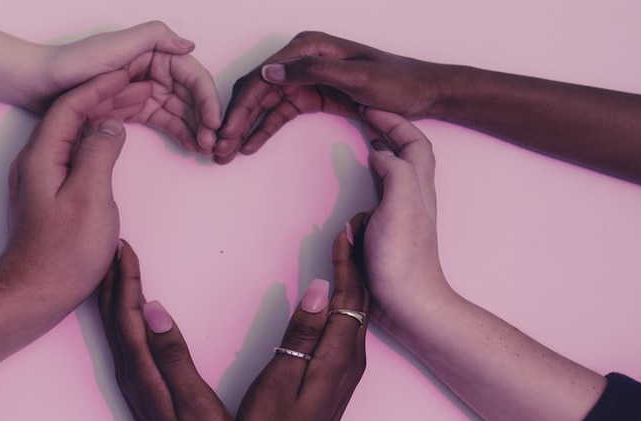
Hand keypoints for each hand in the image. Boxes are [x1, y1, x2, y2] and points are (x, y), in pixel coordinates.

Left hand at [0, 70, 134, 320]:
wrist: (35, 293)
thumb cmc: (64, 253)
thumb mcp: (90, 198)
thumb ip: (100, 154)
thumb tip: (112, 126)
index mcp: (42, 156)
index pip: (71, 104)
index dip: (100, 86)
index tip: (127, 73)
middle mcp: (36, 160)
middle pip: (71, 114)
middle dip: (105, 96)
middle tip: (139, 86)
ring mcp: (41, 177)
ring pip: (74, 132)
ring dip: (103, 116)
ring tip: (134, 106)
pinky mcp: (50, 193)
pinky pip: (75, 152)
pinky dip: (97, 139)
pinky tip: (114, 141)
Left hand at [28, 21, 220, 153]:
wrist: (34, 85)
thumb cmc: (69, 66)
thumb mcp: (113, 47)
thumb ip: (152, 38)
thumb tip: (189, 46)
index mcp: (149, 52)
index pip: (189, 75)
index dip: (206, 98)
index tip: (214, 123)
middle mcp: (147, 69)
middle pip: (188, 94)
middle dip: (204, 117)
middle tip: (213, 143)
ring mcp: (138, 90)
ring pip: (178, 109)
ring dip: (195, 127)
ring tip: (205, 149)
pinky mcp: (127, 109)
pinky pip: (161, 120)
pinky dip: (178, 132)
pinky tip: (190, 146)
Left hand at [98, 241, 243, 420]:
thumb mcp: (195, 402)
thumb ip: (174, 355)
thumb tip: (152, 309)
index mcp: (143, 373)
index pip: (127, 314)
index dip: (125, 278)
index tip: (125, 246)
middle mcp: (133, 375)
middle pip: (114, 317)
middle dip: (114, 279)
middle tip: (115, 245)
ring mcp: (136, 383)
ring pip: (117, 328)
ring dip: (116, 295)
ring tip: (118, 268)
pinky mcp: (144, 390)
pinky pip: (126, 341)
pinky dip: (124, 317)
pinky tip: (132, 313)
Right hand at [214, 31, 451, 163]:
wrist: (422, 93)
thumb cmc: (396, 82)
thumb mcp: (357, 78)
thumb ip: (312, 71)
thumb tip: (269, 70)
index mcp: (309, 47)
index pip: (262, 77)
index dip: (239, 107)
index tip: (225, 132)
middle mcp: (302, 59)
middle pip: (256, 90)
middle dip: (234, 120)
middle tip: (218, 148)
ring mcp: (305, 78)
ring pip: (263, 104)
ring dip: (244, 128)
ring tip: (226, 153)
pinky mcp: (313, 95)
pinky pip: (280, 113)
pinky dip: (263, 130)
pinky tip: (248, 146)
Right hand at [236, 229, 367, 420]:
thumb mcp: (279, 384)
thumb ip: (299, 336)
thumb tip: (317, 289)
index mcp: (336, 356)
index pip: (347, 297)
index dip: (347, 262)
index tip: (345, 231)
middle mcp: (350, 359)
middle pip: (360, 300)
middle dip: (357, 261)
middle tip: (353, 227)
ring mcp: (347, 368)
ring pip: (357, 311)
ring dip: (353, 277)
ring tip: (349, 248)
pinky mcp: (339, 375)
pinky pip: (349, 325)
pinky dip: (346, 299)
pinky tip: (337, 292)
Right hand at [360, 109, 450, 330]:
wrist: (408, 304)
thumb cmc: (404, 259)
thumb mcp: (400, 207)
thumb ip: (394, 171)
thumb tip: (381, 151)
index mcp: (417, 186)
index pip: (414, 141)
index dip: (395, 120)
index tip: (370, 108)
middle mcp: (413, 196)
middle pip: (409, 151)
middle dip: (390, 129)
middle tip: (366, 116)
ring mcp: (402, 214)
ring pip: (397, 171)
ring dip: (383, 151)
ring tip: (363, 139)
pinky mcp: (389, 231)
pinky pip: (382, 193)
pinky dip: (372, 178)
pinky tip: (359, 184)